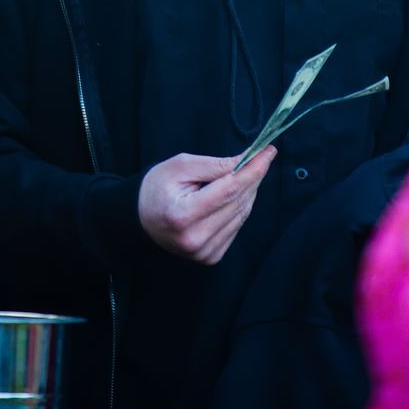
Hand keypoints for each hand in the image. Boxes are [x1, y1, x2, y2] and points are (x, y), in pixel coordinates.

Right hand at [138, 148, 275, 264]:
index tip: (268, 151)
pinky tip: (236, 193)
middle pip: (238, 203)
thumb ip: (214, 165)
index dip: (252, 170)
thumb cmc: (157, 187)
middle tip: (263, 155)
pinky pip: (236, 227)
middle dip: (254, 177)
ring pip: (241, 215)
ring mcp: (204, 252)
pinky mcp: (211, 257)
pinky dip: (241, 207)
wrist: (141, 217)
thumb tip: (246, 161)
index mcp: (183, 215)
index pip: (229, 190)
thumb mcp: (179, 166)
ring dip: (250, 191)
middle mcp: (195, 239)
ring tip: (248, 172)